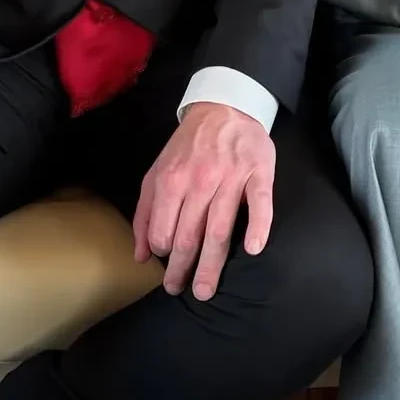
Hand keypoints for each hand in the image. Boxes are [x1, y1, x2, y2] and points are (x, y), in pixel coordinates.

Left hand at [132, 102, 274, 300]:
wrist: (224, 108)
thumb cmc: (187, 147)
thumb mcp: (156, 172)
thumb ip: (145, 213)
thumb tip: (140, 256)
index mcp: (171, 181)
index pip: (163, 230)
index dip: (163, 254)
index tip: (167, 268)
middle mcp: (199, 181)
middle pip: (189, 235)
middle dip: (183, 269)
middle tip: (181, 292)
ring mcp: (231, 177)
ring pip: (219, 228)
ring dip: (212, 264)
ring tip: (205, 290)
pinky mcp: (259, 173)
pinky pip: (259, 203)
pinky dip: (257, 226)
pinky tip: (253, 248)